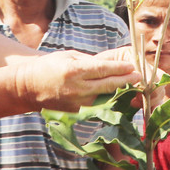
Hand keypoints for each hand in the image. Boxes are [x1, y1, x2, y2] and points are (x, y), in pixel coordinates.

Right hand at [13, 50, 137, 111]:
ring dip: (120, 93)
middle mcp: (77, 88)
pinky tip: (119, 97)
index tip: (134, 67)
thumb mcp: (69, 56)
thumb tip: (110, 66)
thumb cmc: (50, 66)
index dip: (120, 69)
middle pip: (108, 85)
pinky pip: (96, 106)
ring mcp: (77, 103)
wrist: (29, 88)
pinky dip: (108, 102)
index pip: (103, 70)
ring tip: (134, 87)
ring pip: (105, 98)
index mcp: (75, 71)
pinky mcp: (76, 113)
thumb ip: (90, 61)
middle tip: (140, 77)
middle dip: (126, 81)